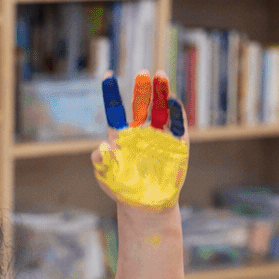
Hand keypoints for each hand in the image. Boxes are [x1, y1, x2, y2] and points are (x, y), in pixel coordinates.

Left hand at [93, 72, 188, 210]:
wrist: (146, 206)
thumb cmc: (123, 191)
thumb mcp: (107, 176)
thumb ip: (102, 161)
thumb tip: (100, 149)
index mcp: (120, 136)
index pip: (115, 109)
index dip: (111, 92)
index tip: (108, 74)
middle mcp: (140, 132)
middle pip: (140, 104)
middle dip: (142, 88)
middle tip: (143, 73)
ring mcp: (159, 136)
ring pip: (160, 109)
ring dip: (161, 92)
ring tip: (160, 75)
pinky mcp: (177, 145)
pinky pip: (178, 125)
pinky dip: (176, 112)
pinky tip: (173, 100)